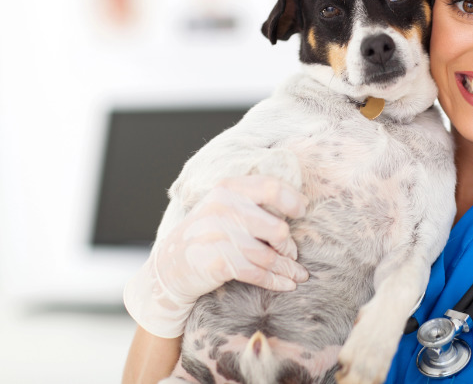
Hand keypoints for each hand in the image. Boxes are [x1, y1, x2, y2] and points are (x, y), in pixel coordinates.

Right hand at [123, 175, 309, 337]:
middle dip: (289, 245)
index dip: (293, 200)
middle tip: (292, 253)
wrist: (170, 265)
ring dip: (287, 268)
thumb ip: (253, 200)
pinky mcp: (218, 262)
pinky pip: (257, 273)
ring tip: (298, 274)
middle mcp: (223, 208)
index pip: (271, 188)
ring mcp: (219, 235)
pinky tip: (286, 284)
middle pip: (277, 228)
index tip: (302, 211)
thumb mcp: (223, 205)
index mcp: (228, 188)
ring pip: (269, 255)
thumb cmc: (207, 233)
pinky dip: (275, 281)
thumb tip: (299, 203)